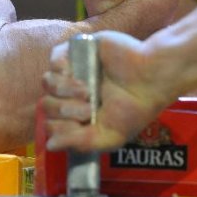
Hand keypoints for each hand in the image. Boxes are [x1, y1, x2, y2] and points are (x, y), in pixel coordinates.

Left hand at [40, 31, 171, 151]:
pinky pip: (54, 59)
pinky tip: (77, 75)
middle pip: (47, 104)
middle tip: (89, 108)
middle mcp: (73, 94)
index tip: (81, 125)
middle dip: (65, 110)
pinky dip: (61, 70)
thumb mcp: (109, 137)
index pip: (51, 123)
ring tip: (88, 91)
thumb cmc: (134, 110)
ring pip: (48, 82)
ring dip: (65, 91)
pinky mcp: (79, 51)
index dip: (59, 127)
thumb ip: (80, 144)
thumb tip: (50, 146)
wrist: (150, 79)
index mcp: (78, 115)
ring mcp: (75, 71)